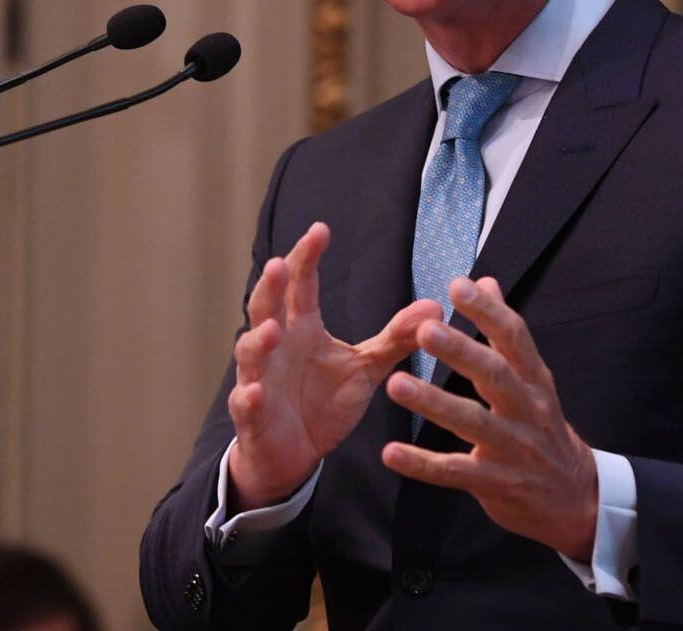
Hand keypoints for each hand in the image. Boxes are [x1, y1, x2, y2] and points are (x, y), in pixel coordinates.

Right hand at [227, 222, 443, 509]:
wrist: (294, 453)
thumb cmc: (323, 402)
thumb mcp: (366, 368)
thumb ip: (396, 338)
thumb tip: (435, 307)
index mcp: (301, 328)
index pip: (299, 284)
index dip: (306, 257)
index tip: (320, 230)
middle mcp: (275, 346)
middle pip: (266, 308)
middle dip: (270, 287)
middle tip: (278, 265)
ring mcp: (259, 378)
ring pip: (251, 352)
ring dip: (259, 341)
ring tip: (272, 330)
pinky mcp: (253, 415)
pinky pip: (247, 404)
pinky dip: (249, 397)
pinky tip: (256, 393)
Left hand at [381, 277, 599, 560]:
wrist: (577, 500)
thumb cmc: (544, 430)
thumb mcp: (534, 381)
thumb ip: (505, 334)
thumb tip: (487, 281)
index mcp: (535, 382)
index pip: (515, 338)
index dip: (488, 311)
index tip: (459, 286)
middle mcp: (527, 411)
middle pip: (495, 376)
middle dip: (461, 351)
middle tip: (425, 330)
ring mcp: (513, 450)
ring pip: (472, 422)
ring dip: (433, 403)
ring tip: (396, 384)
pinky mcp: (496, 484)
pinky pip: (453, 472)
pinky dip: (421, 464)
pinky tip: (390, 452)